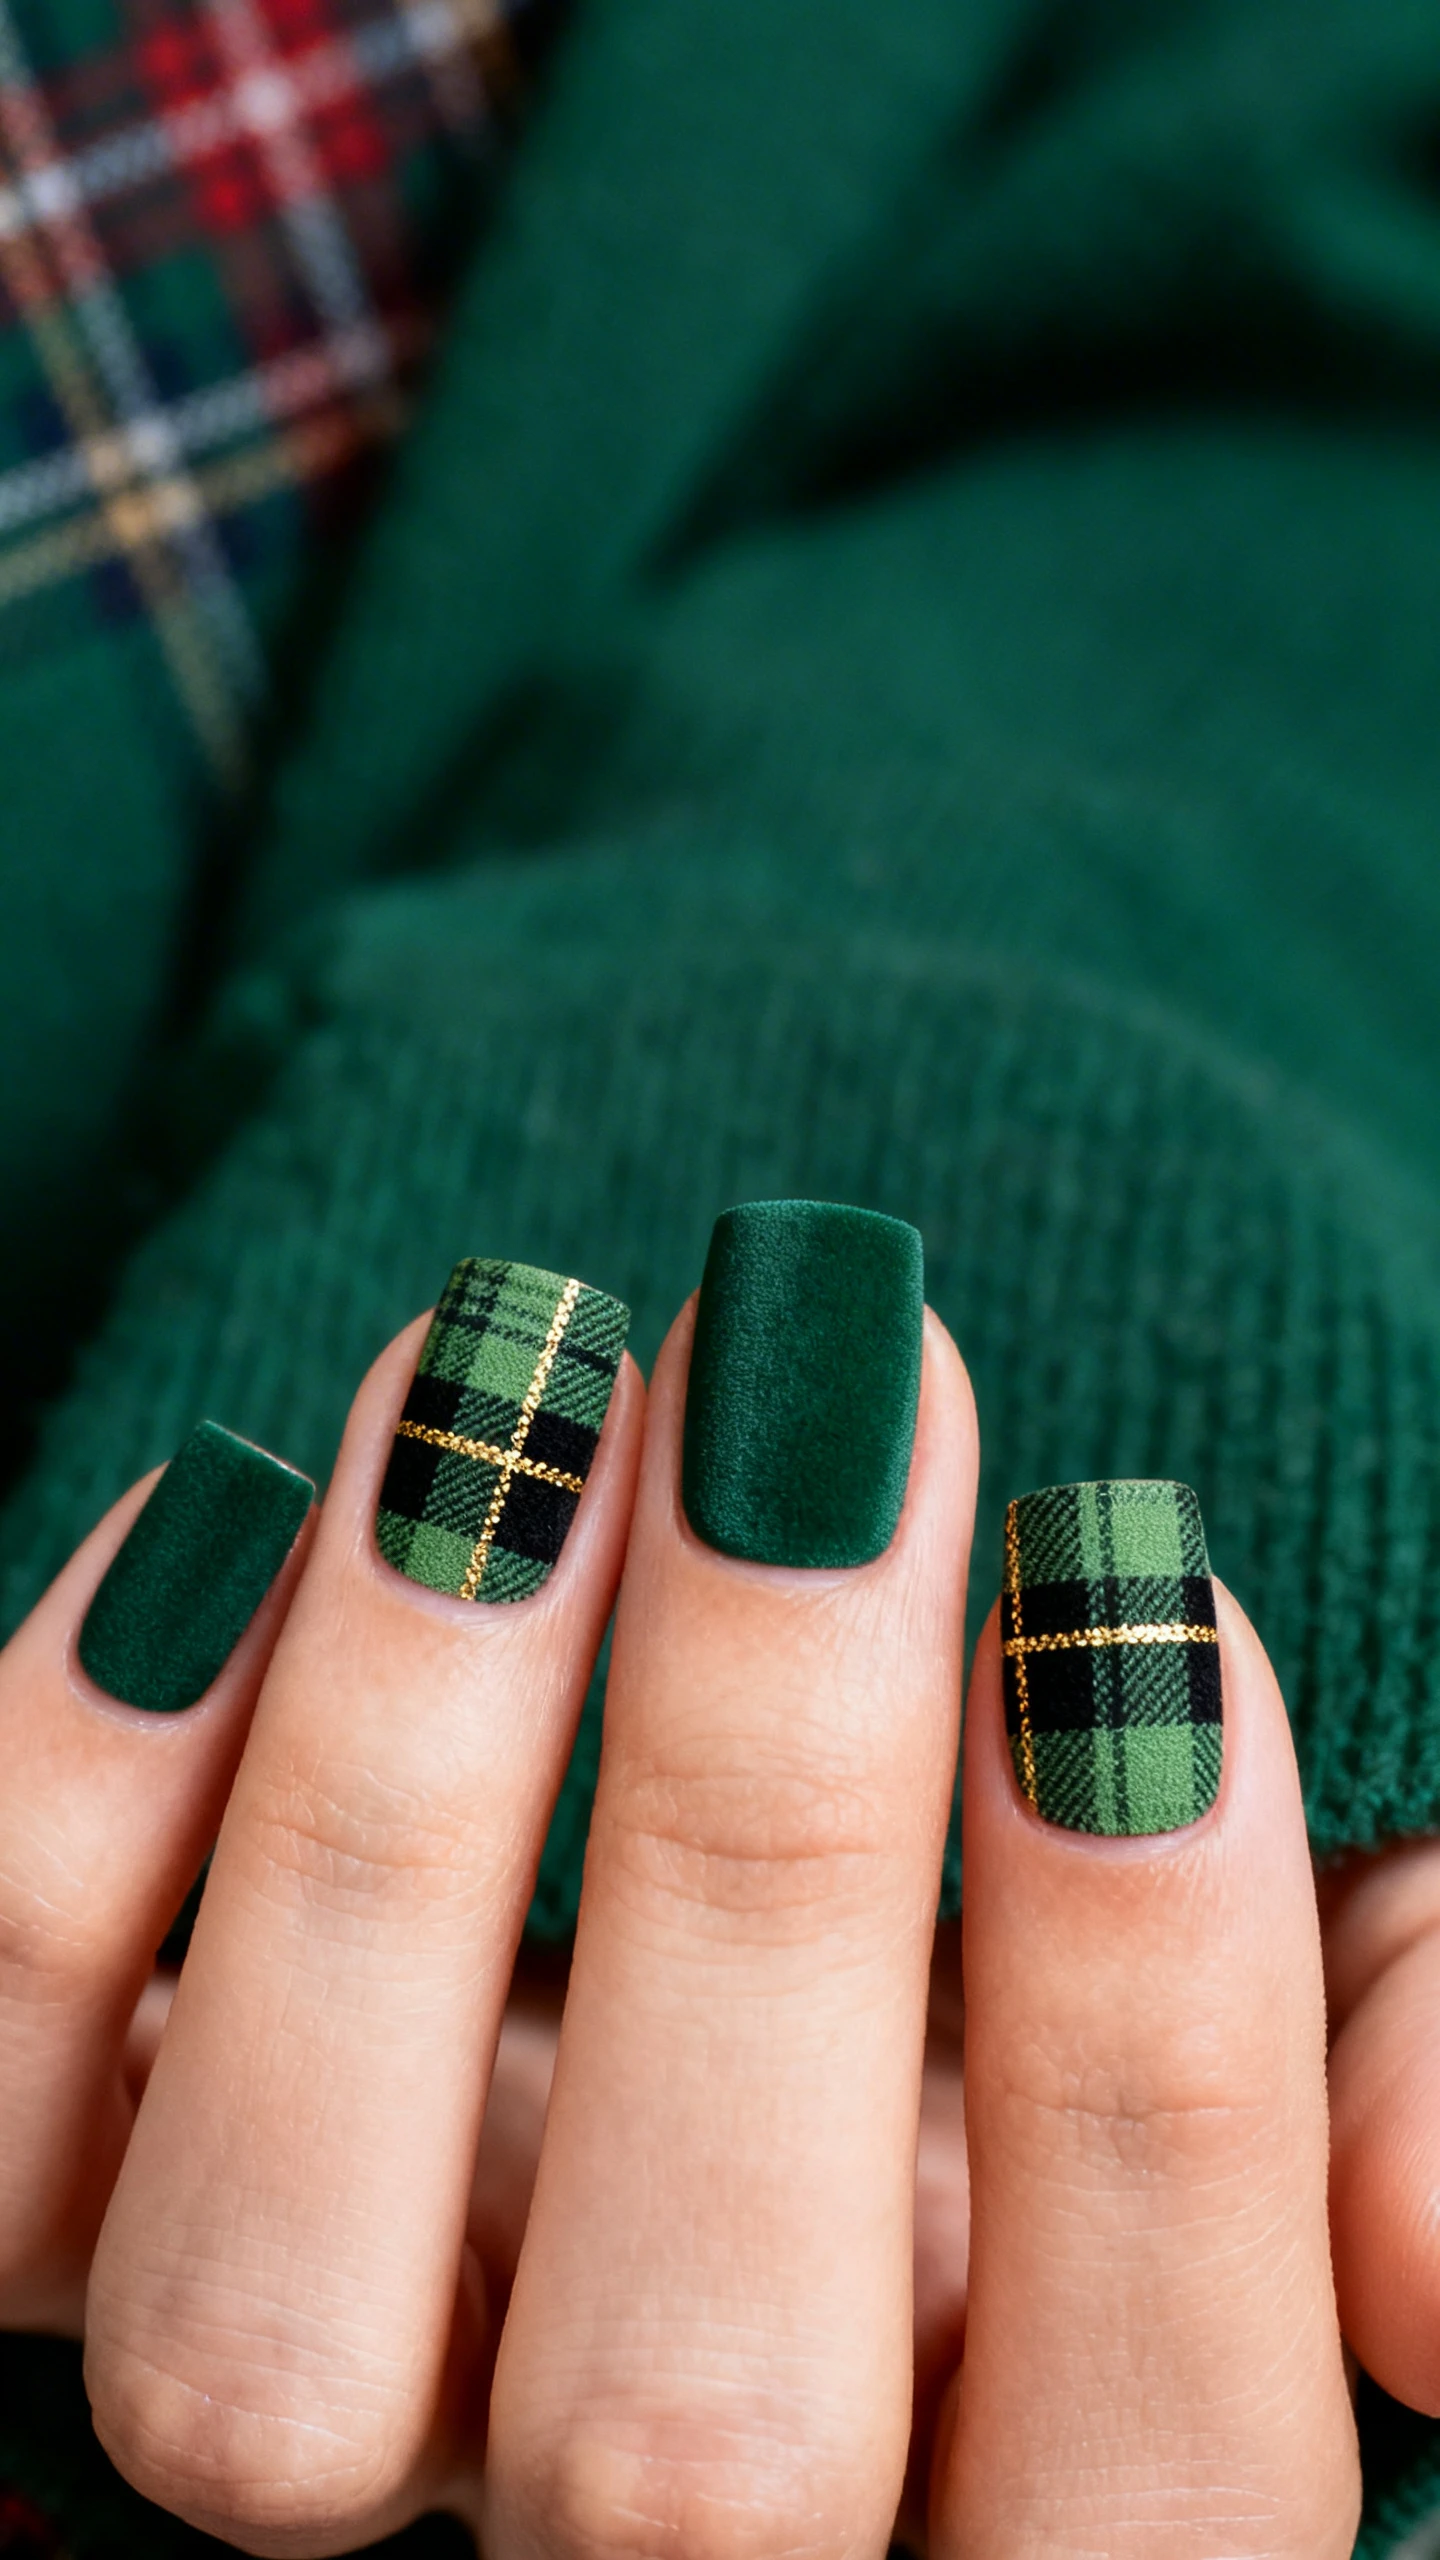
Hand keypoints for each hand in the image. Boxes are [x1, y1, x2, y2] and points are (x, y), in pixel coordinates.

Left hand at [0, 1281, 1428, 2555]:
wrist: (716, 1853)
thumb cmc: (1050, 1913)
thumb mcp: (1308, 1946)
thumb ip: (1407, 2058)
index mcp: (1018, 2531)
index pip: (1140, 2471)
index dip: (1148, 2036)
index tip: (1128, 1588)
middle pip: (686, 2440)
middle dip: (759, 1849)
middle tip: (812, 1405)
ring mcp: (327, 2436)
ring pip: (262, 2334)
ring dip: (386, 1813)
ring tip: (512, 1386)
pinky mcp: (54, 2231)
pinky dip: (69, 1808)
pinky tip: (253, 1501)